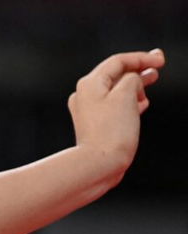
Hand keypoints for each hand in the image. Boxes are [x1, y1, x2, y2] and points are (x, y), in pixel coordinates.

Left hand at [68, 49, 164, 171]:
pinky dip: (129, 101)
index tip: (160, 60)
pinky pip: (114, 106)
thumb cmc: (111, 131)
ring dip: (135, 85)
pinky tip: (142, 104)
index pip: (118, 61)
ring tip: (151, 83)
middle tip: (157, 68)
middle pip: (116, 75)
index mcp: (90, 83)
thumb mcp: (126, 94)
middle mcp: (85, 95)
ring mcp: (88, 111)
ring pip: (116, 91)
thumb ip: (132, 79)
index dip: (142, 58)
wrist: (98, 163)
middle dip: (138, 70)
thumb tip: (133, 80)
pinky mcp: (95, 125)